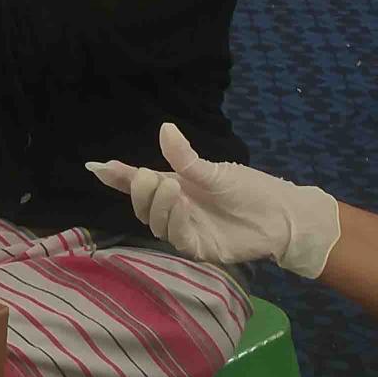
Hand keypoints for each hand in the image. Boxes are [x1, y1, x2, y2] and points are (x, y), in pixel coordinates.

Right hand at [85, 123, 341, 278]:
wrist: (281, 215)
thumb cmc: (248, 188)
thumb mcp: (213, 169)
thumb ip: (185, 156)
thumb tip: (164, 127)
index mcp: (175, 187)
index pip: (138, 183)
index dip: (117, 177)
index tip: (96, 167)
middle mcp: (175, 210)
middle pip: (142, 206)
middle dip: (140, 191)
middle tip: (150, 176)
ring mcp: (186, 230)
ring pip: (156, 223)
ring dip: (158, 206)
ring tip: (171, 189)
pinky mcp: (200, 248)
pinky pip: (177, 239)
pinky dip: (174, 222)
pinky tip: (181, 207)